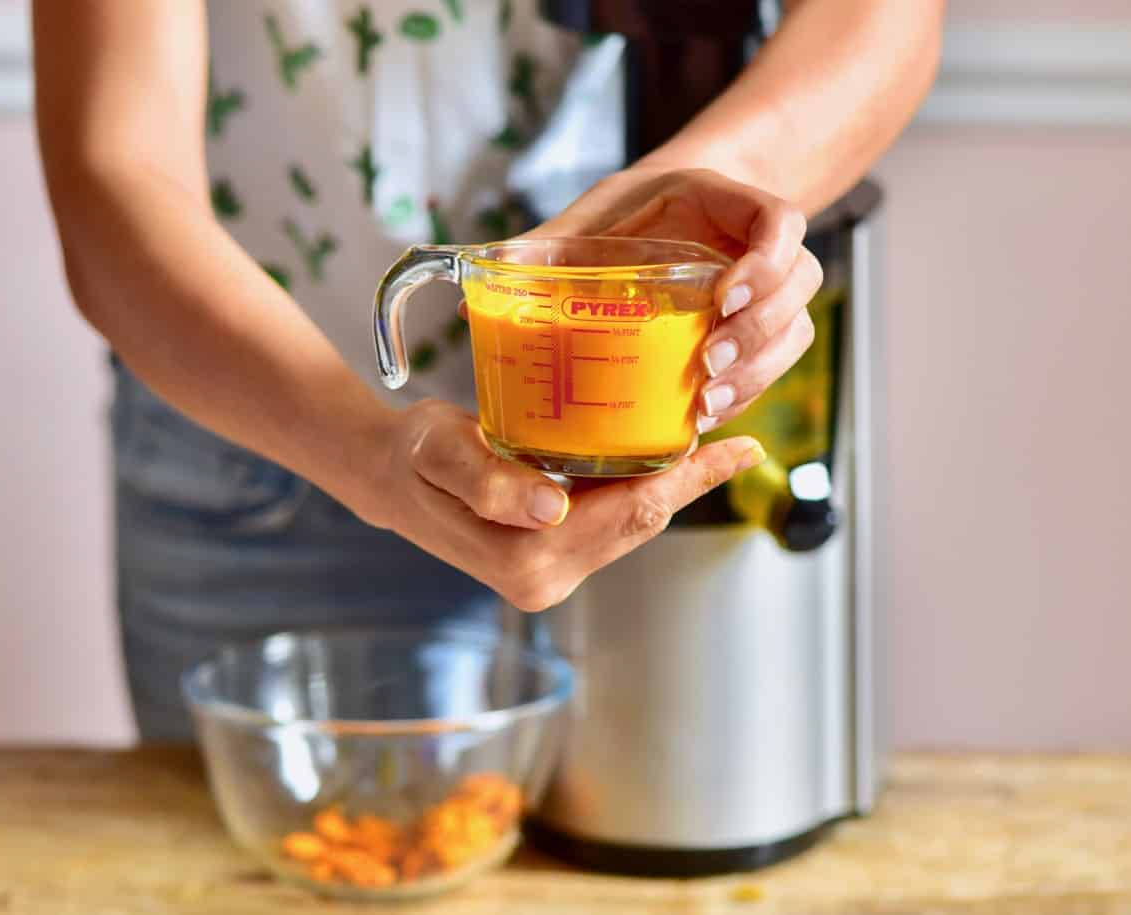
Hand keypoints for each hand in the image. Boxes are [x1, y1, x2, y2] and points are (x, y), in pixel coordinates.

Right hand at [358, 399, 764, 611]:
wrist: (390, 479)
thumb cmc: (414, 455)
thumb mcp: (441, 453)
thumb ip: (487, 480)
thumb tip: (552, 507)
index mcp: (526, 557)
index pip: (630, 512)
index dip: (690, 479)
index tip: (741, 449)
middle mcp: (545, 579)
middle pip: (641, 523)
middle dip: (691, 481)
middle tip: (736, 437)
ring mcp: (550, 577)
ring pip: (631, 527)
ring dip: (669, 488)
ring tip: (708, 445)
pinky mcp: (551, 564)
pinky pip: (611, 527)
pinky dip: (638, 493)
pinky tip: (655, 461)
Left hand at [531, 167, 821, 432]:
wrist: (647, 222)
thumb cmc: (619, 218)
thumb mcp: (583, 221)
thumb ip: (544, 248)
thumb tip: (485, 284)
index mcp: (722, 201)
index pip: (781, 220)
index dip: (768, 260)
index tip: (726, 294)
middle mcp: (753, 244)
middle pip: (800, 282)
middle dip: (761, 329)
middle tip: (709, 362)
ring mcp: (763, 289)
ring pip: (796, 327)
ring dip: (760, 370)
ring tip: (707, 403)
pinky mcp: (755, 330)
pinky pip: (776, 362)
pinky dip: (747, 391)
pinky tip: (705, 415)